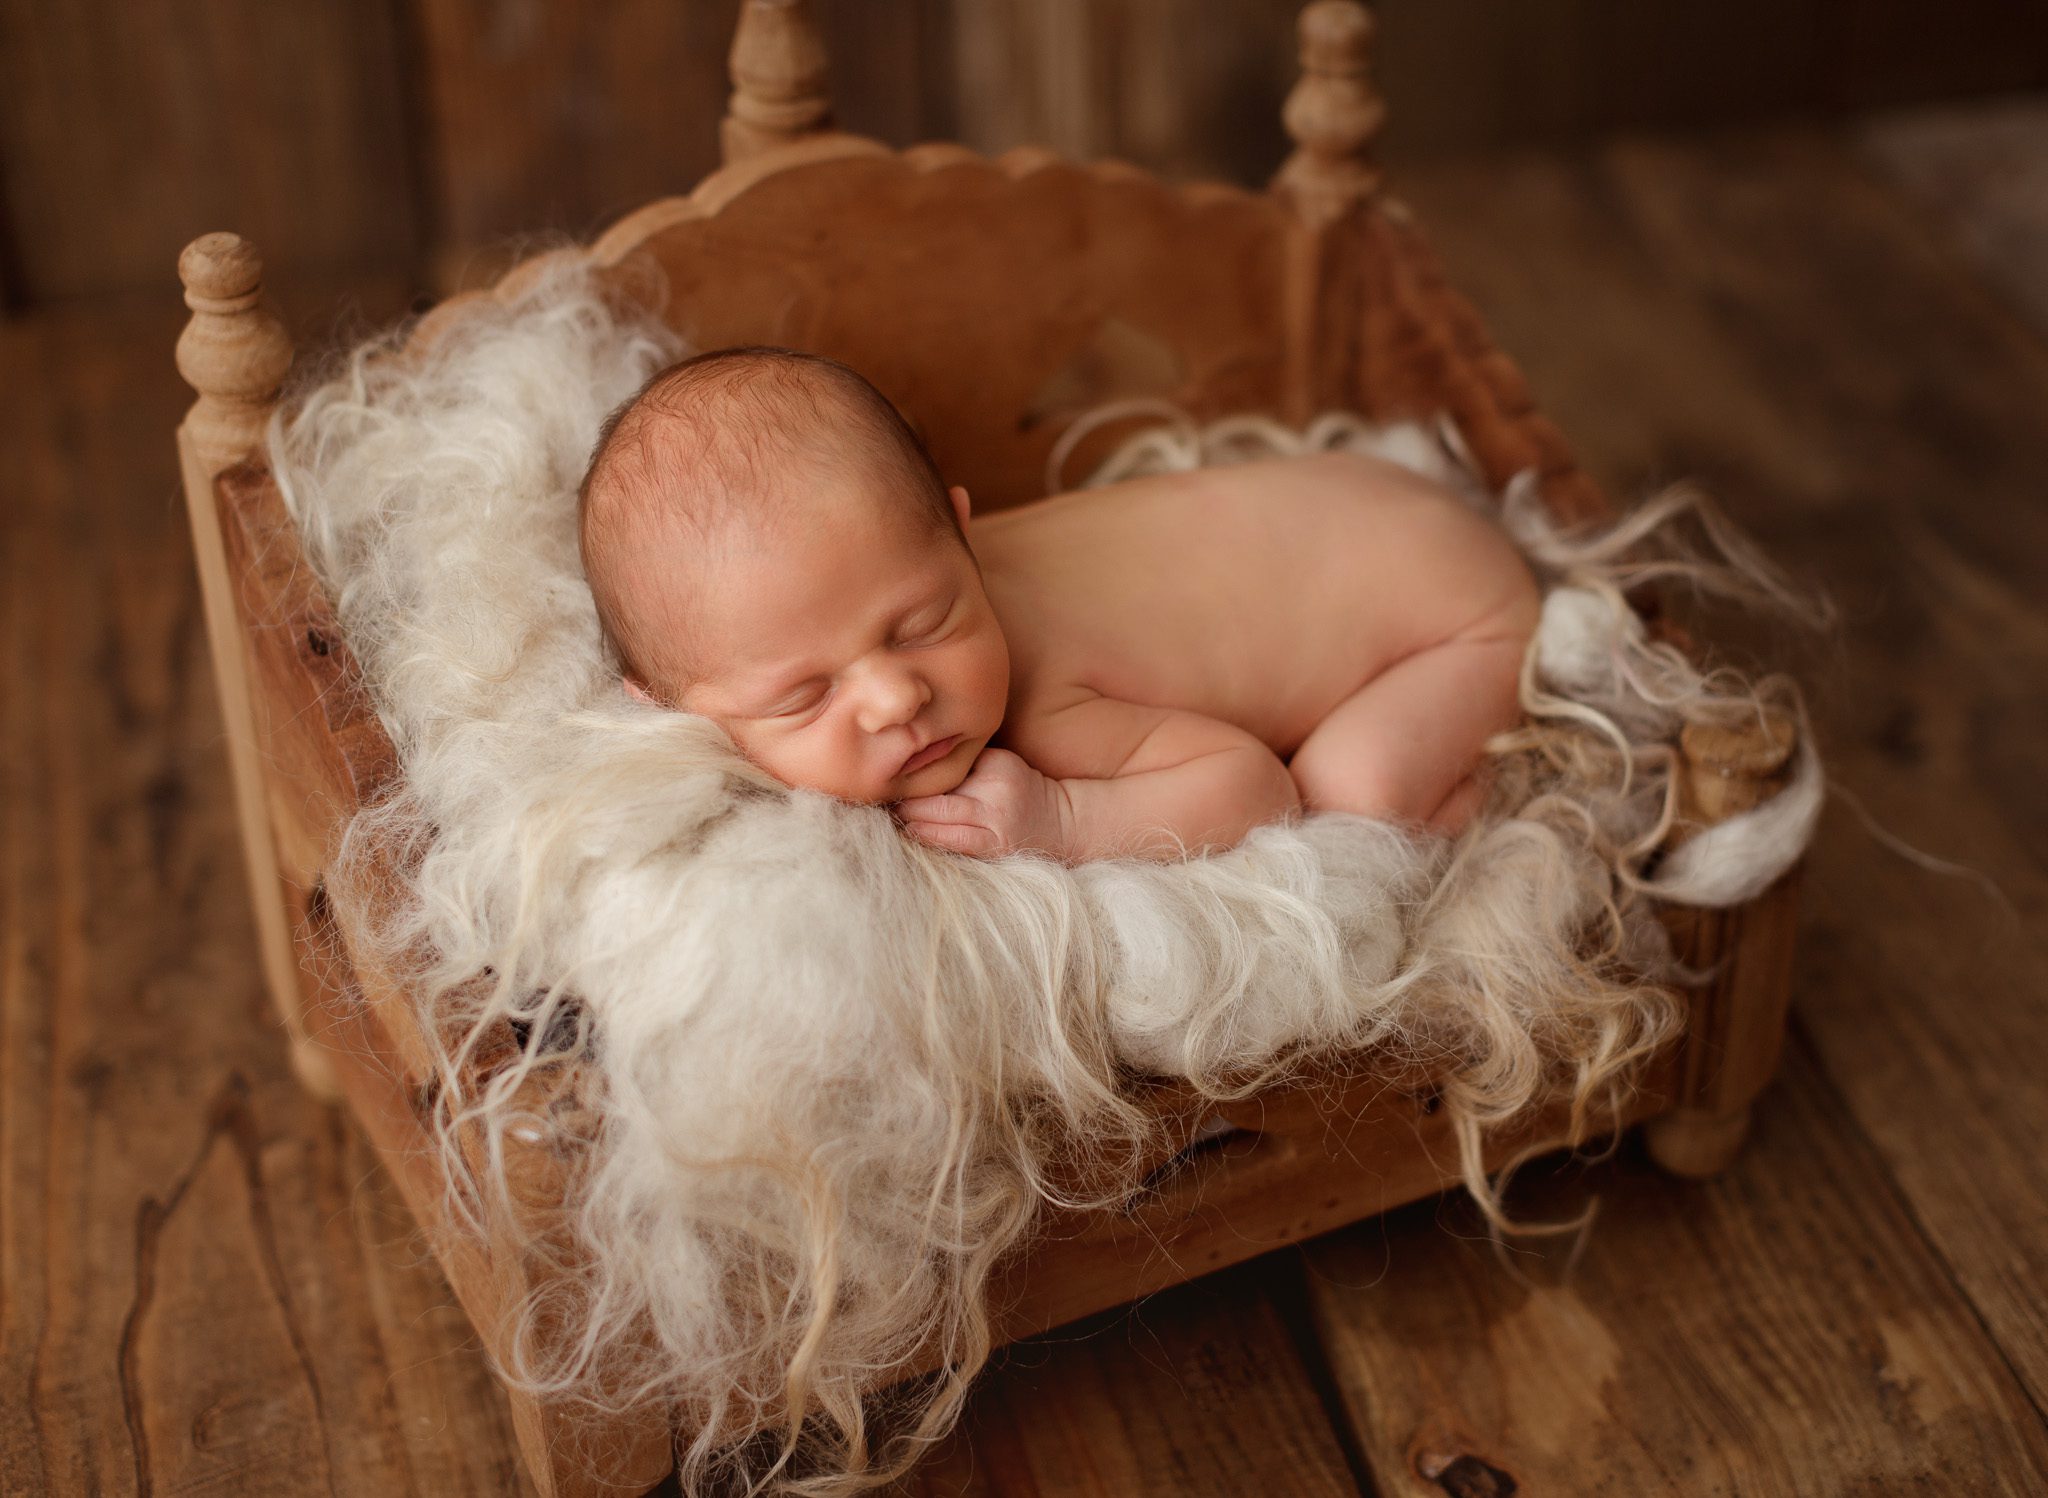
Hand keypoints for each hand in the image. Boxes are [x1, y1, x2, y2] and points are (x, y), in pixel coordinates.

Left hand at [893, 747, 1071, 859]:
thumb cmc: (1018, 791)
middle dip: (905, 792)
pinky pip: (951, 840)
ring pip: (938, 814)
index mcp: (995, 763)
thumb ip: (964, 760)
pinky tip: (910, 830)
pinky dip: (926, 834)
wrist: (1060, 823)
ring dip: (909, 814)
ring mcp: (996, 819)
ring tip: (889, 812)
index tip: (888, 767)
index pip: (945, 764)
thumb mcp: (999, 763)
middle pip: (937, 788)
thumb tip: (910, 759)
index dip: (914, 767)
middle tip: (879, 791)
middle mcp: (996, 789)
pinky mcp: (994, 845)